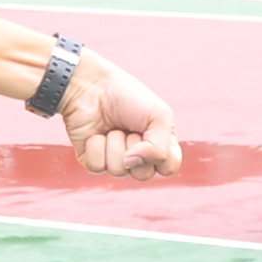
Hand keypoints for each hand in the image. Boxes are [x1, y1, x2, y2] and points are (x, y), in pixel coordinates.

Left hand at [57, 51, 181, 179]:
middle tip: (129, 127)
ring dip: (115, 143)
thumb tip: (130, 163)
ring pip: (119, 170)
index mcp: (159, 145)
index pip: (168, 167)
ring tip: (112, 127)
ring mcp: (115, 160)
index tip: (154, 131)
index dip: (161, 155)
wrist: (92, 86)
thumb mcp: (158, 115)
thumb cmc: (128, 96)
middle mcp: (138, 157)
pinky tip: (96, 133)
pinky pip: (97, 166)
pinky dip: (96, 146)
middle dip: (135, 147)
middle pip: (143, 174)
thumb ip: (159, 148)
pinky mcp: (93, 160)